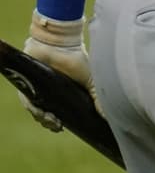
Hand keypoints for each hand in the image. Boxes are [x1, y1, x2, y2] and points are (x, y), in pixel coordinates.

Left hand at [20, 9, 100, 129]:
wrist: (62, 44)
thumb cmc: (77, 60)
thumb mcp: (91, 80)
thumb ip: (98, 97)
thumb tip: (107, 116)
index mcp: (63, 94)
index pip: (60, 113)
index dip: (60, 123)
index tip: (64, 127)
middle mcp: (49, 94)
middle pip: (47, 115)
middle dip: (51, 123)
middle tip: (58, 125)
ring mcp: (38, 90)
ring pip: (37, 111)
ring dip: (43, 119)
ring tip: (52, 121)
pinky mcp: (29, 86)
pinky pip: (29, 103)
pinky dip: (35, 110)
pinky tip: (43, 113)